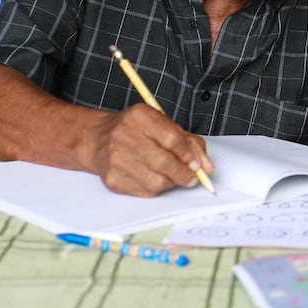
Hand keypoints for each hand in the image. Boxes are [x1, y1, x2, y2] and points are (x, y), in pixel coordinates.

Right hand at [89, 103, 212, 196]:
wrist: (100, 139)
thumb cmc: (137, 131)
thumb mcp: (163, 124)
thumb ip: (189, 142)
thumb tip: (207, 167)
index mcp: (140, 116)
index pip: (171, 138)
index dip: (188, 155)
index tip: (197, 164)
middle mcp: (124, 135)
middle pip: (163, 162)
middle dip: (183, 173)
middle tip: (192, 177)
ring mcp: (115, 159)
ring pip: (155, 181)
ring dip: (171, 183)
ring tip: (173, 177)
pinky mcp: (112, 179)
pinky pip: (144, 191)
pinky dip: (157, 188)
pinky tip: (155, 178)